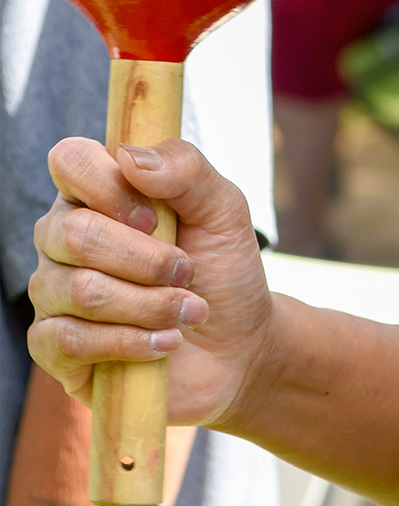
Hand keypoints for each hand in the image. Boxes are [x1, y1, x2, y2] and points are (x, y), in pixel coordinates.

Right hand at [29, 138, 275, 427]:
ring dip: (151, 305)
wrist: (238, 344)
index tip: (158, 219)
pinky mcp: (54, 348)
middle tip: (187, 272)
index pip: (70, 161)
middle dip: (149, 260)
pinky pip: (68, 341)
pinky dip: (130, 342)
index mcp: (96, 192)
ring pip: (80, 291)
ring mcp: (53, 292)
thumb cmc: (223, 269)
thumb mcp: (224, 210)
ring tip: (188, 311)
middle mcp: (63, 238)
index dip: (112, 188)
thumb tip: (129, 158)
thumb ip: (187, 170)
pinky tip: (164, 343)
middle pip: (76, 234)